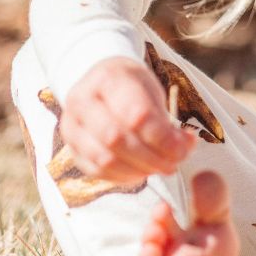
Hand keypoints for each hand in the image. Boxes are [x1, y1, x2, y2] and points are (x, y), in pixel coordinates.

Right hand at [59, 56, 196, 183]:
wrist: (100, 82)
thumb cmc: (132, 87)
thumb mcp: (152, 90)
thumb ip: (167, 119)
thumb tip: (185, 145)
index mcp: (107, 79)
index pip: (136, 115)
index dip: (162, 138)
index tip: (182, 148)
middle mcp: (82, 101)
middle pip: (117, 139)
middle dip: (151, 157)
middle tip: (174, 163)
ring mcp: (71, 126)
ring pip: (104, 158)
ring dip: (138, 169)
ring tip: (160, 168)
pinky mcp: (71, 148)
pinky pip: (96, 170)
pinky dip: (123, 176)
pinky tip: (141, 172)